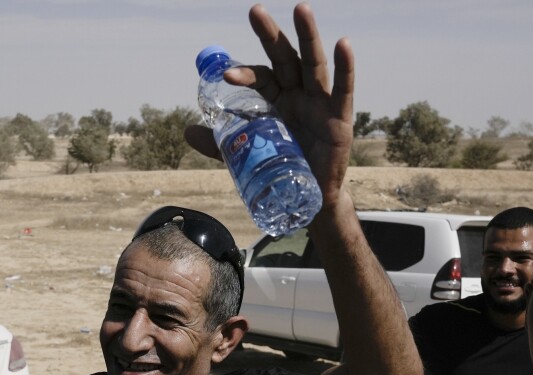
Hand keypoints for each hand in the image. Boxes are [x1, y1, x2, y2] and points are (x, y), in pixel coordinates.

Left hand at [185, 3, 354, 205]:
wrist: (308, 198)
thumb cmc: (282, 167)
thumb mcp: (247, 154)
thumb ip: (220, 143)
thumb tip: (187, 130)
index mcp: (277, 98)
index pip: (260, 76)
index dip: (244, 74)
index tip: (225, 76)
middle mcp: (299, 93)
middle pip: (284, 57)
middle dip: (270, 34)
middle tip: (254, 11)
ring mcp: (320, 102)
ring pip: (313, 63)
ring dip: (307, 36)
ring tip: (300, 9)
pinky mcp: (340, 117)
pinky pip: (344, 88)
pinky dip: (345, 66)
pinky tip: (343, 44)